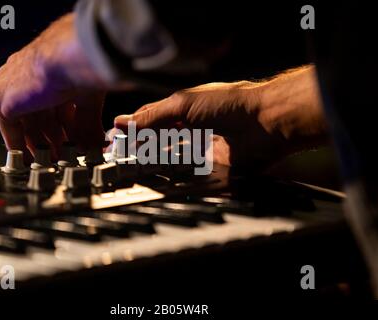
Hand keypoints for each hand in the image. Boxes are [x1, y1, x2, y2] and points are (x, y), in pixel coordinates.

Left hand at [0, 13, 105, 159]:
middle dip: (50, 138)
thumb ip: (88, 122)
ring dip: (39, 145)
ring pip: (25, 123)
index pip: (49, 102)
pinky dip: (20, 147)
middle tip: (61, 154)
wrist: (68, 58)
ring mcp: (9, 85)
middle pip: (36, 115)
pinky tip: (30, 161)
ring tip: (52, 161)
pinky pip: (9, 129)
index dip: (61, 124)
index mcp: (44, 66)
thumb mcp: (88, 99)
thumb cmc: (81, 67)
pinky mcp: (2, 100)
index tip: (69, 141)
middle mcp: (23, 74)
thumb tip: (96, 142)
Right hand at [115, 66, 327, 172]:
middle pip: (157, 141)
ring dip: (150, 164)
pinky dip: (171, 178)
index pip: (150, 119)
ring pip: (168, 159)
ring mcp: (199, 149)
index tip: (114, 137)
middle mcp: (189, 129)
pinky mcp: (209, 168)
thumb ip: (152, 116)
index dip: (132, 127)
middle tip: (117, 157)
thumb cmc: (227, 104)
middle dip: (138, 148)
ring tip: (129, 169)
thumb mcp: (183, 104)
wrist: (263, 124)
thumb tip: (122, 122)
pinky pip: (186, 175)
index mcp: (182, 109)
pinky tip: (154, 180)